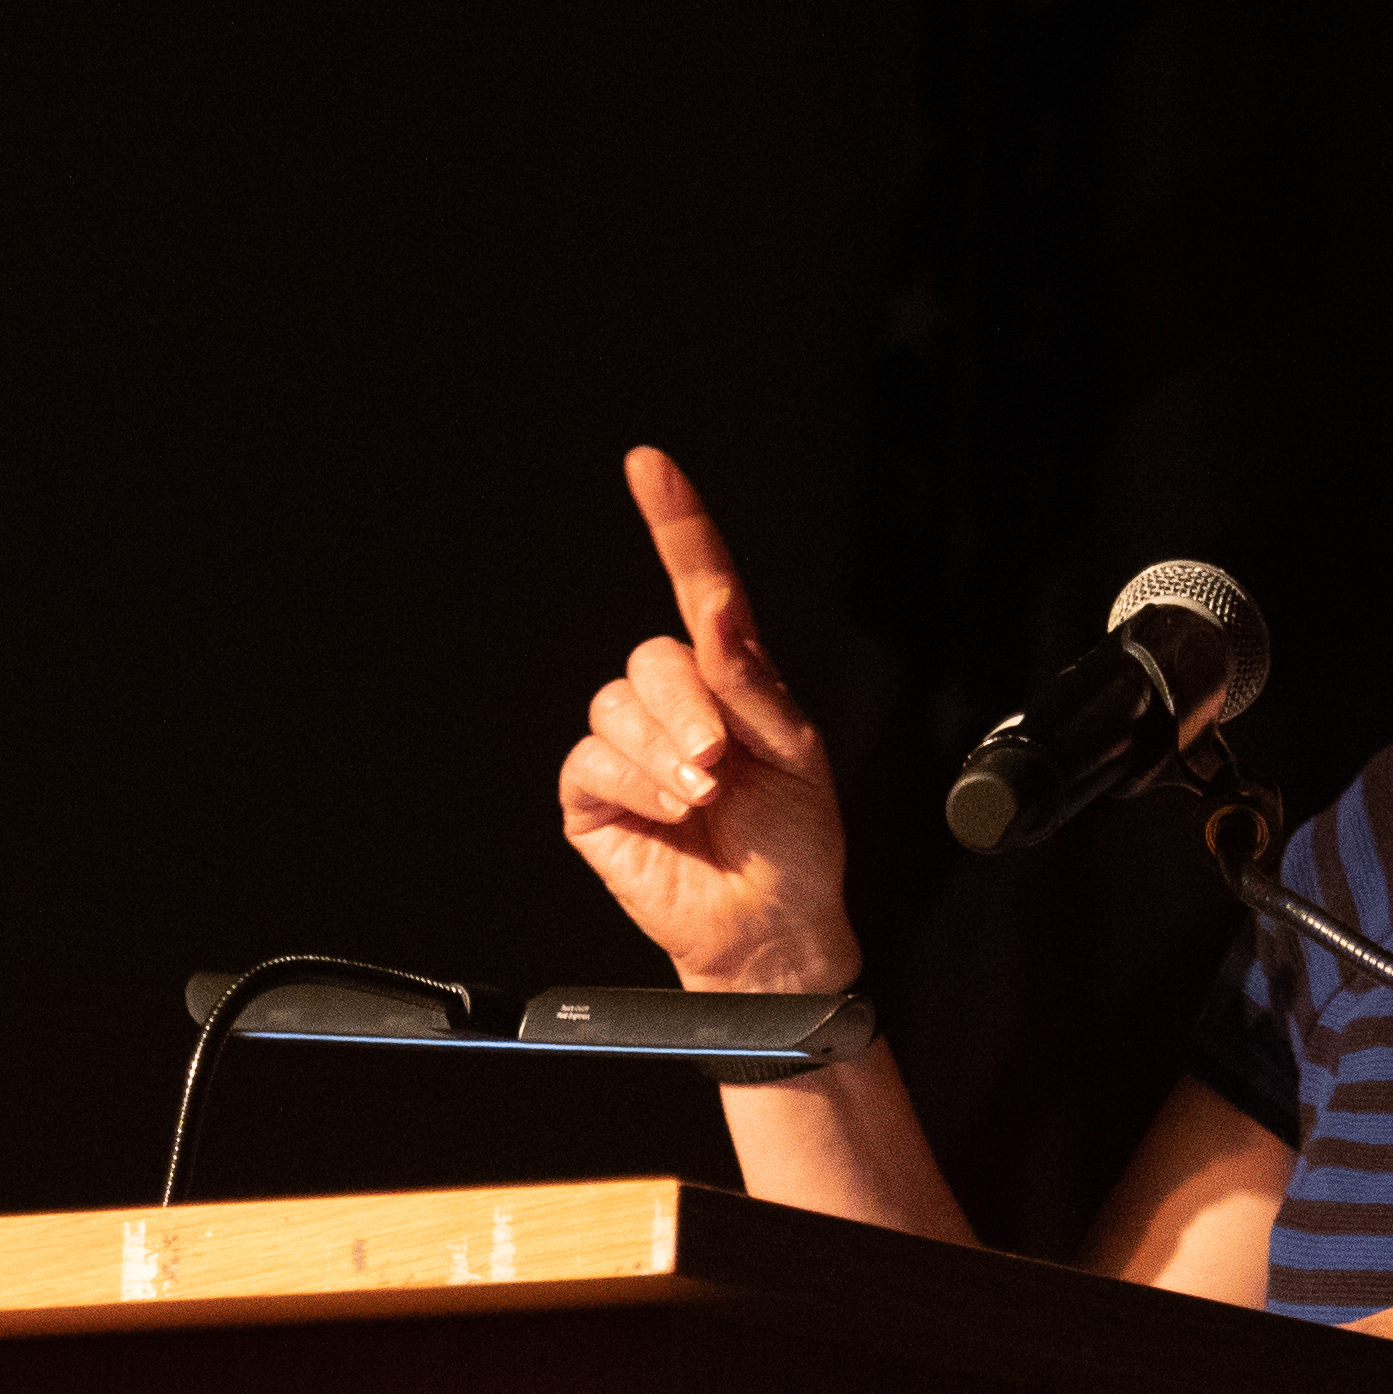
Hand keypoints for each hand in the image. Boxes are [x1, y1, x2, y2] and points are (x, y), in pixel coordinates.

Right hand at [557, 445, 858, 991]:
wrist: (769, 925)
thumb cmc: (795, 845)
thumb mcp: (799, 753)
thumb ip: (752, 682)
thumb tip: (713, 613)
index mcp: (730, 679)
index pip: (696, 584)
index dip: (674, 524)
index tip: (650, 468)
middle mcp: (676, 704)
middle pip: (651, 656)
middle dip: (688, 708)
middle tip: (722, 763)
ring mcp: (630, 747)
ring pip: (615, 705)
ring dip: (665, 753)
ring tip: (705, 798)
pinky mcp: (594, 795)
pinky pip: (592, 761)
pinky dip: (637, 783)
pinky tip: (672, 811)